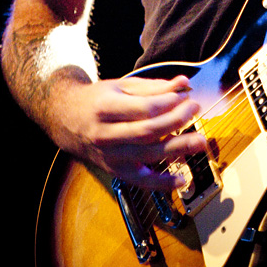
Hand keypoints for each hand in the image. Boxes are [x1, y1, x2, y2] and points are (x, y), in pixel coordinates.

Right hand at [54, 74, 207, 189]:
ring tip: (199, 141)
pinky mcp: (115, 170)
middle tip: (195, 110)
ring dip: (177, 149)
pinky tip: (181, 180)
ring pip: (147, 155)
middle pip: (147, 132)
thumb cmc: (97, 100)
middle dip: (176, 121)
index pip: (143, 108)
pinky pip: (140, 181)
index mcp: (106, 108)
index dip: (168, 103)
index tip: (185, 96)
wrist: (67, 120)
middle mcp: (105, 134)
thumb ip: (154, 87)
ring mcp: (110, 156)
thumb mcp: (122, 86)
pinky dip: (161, 183)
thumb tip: (182, 83)